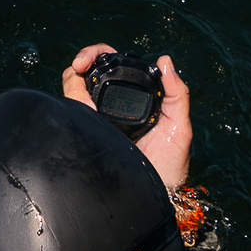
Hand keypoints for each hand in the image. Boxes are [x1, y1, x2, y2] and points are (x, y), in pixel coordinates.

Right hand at [62, 44, 192, 193]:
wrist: (159, 195)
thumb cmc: (171, 165)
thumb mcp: (180, 126)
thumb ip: (177, 93)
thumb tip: (165, 61)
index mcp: (130, 98)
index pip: (108, 66)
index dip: (98, 55)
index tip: (98, 58)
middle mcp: (109, 106)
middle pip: (85, 73)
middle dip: (82, 60)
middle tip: (81, 65)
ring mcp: (95, 120)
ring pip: (72, 88)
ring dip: (75, 83)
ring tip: (86, 95)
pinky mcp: (86, 133)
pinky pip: (70, 112)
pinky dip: (72, 102)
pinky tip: (85, 109)